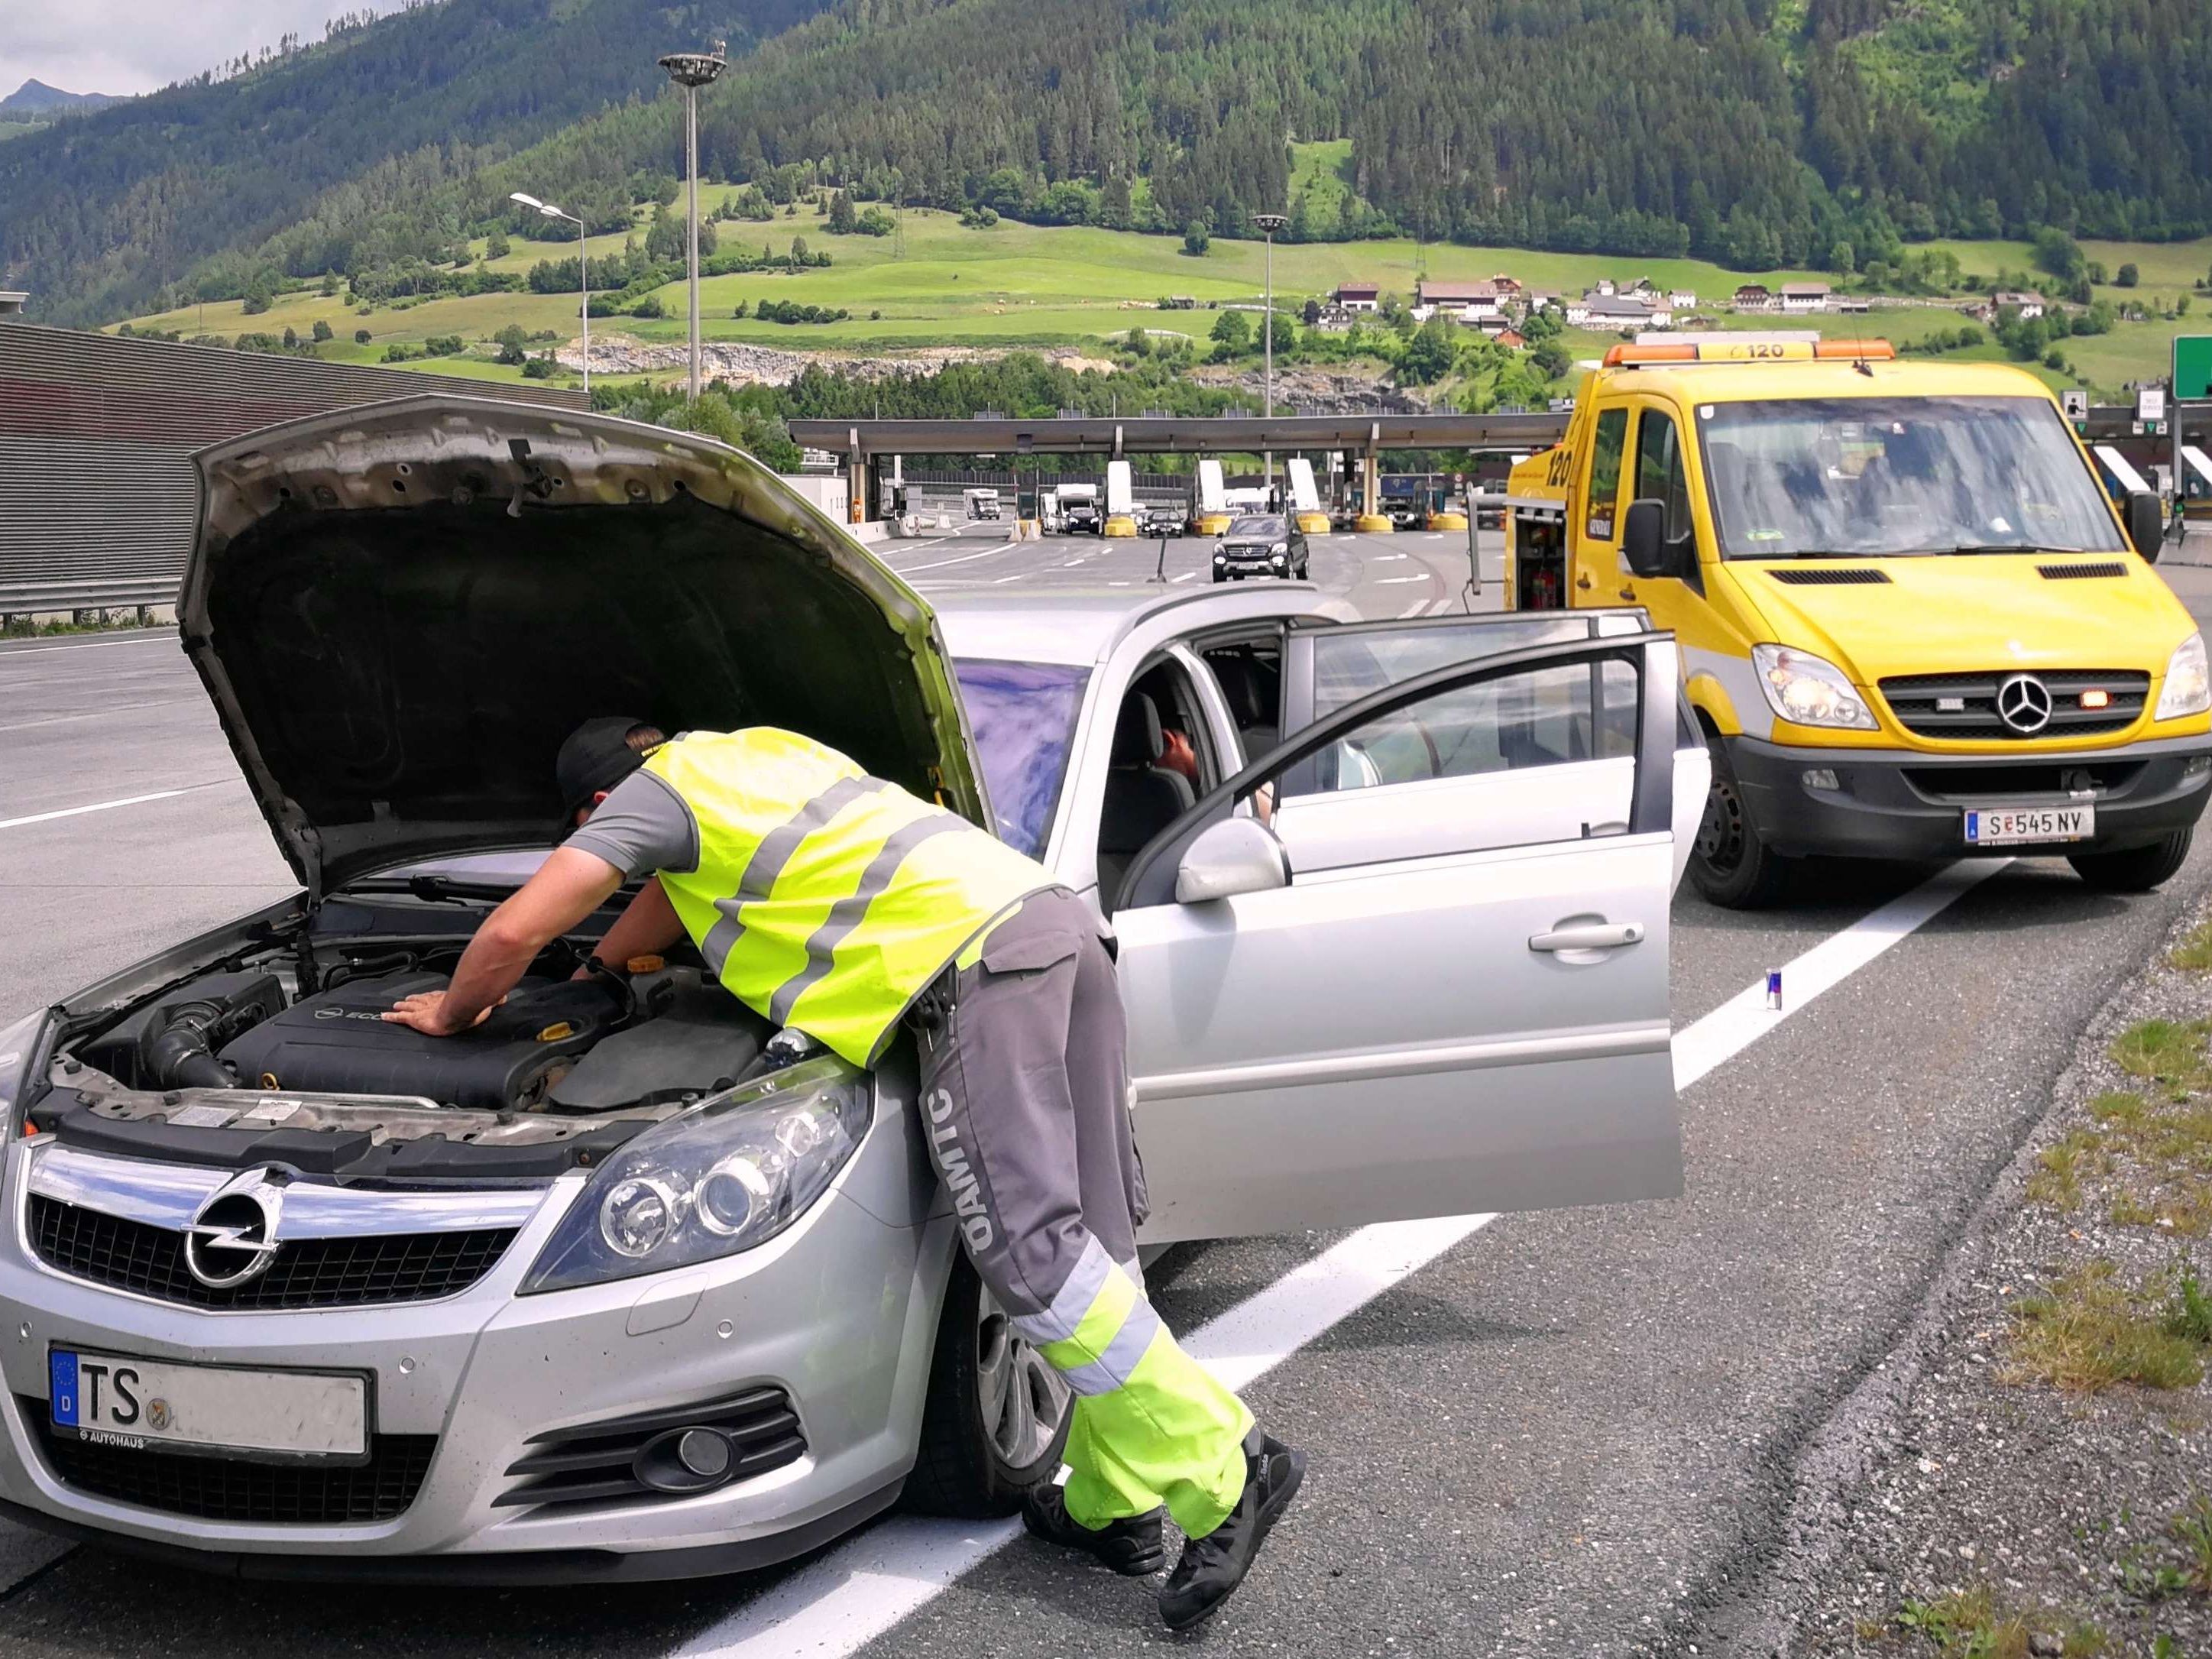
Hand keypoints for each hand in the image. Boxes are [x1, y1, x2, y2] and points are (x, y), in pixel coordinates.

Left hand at [380, 992, 498, 1036]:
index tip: (426, 995)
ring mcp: (424, 1010)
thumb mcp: (485, 1001)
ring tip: (394, 1006)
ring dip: (403, 1007)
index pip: (438, 996)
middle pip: (422, 1000)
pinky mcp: (416, 1019)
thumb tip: (504, 997)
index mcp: (449, 998)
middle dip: (414, 1000)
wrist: (459, 1012)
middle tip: (405, 1000)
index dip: (431, 996)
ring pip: (410, 1007)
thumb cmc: (470, 1006)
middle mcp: (435, 1002)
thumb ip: (494, 999)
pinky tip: (385, 1017)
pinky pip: (402, 1018)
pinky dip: (393, 1017)